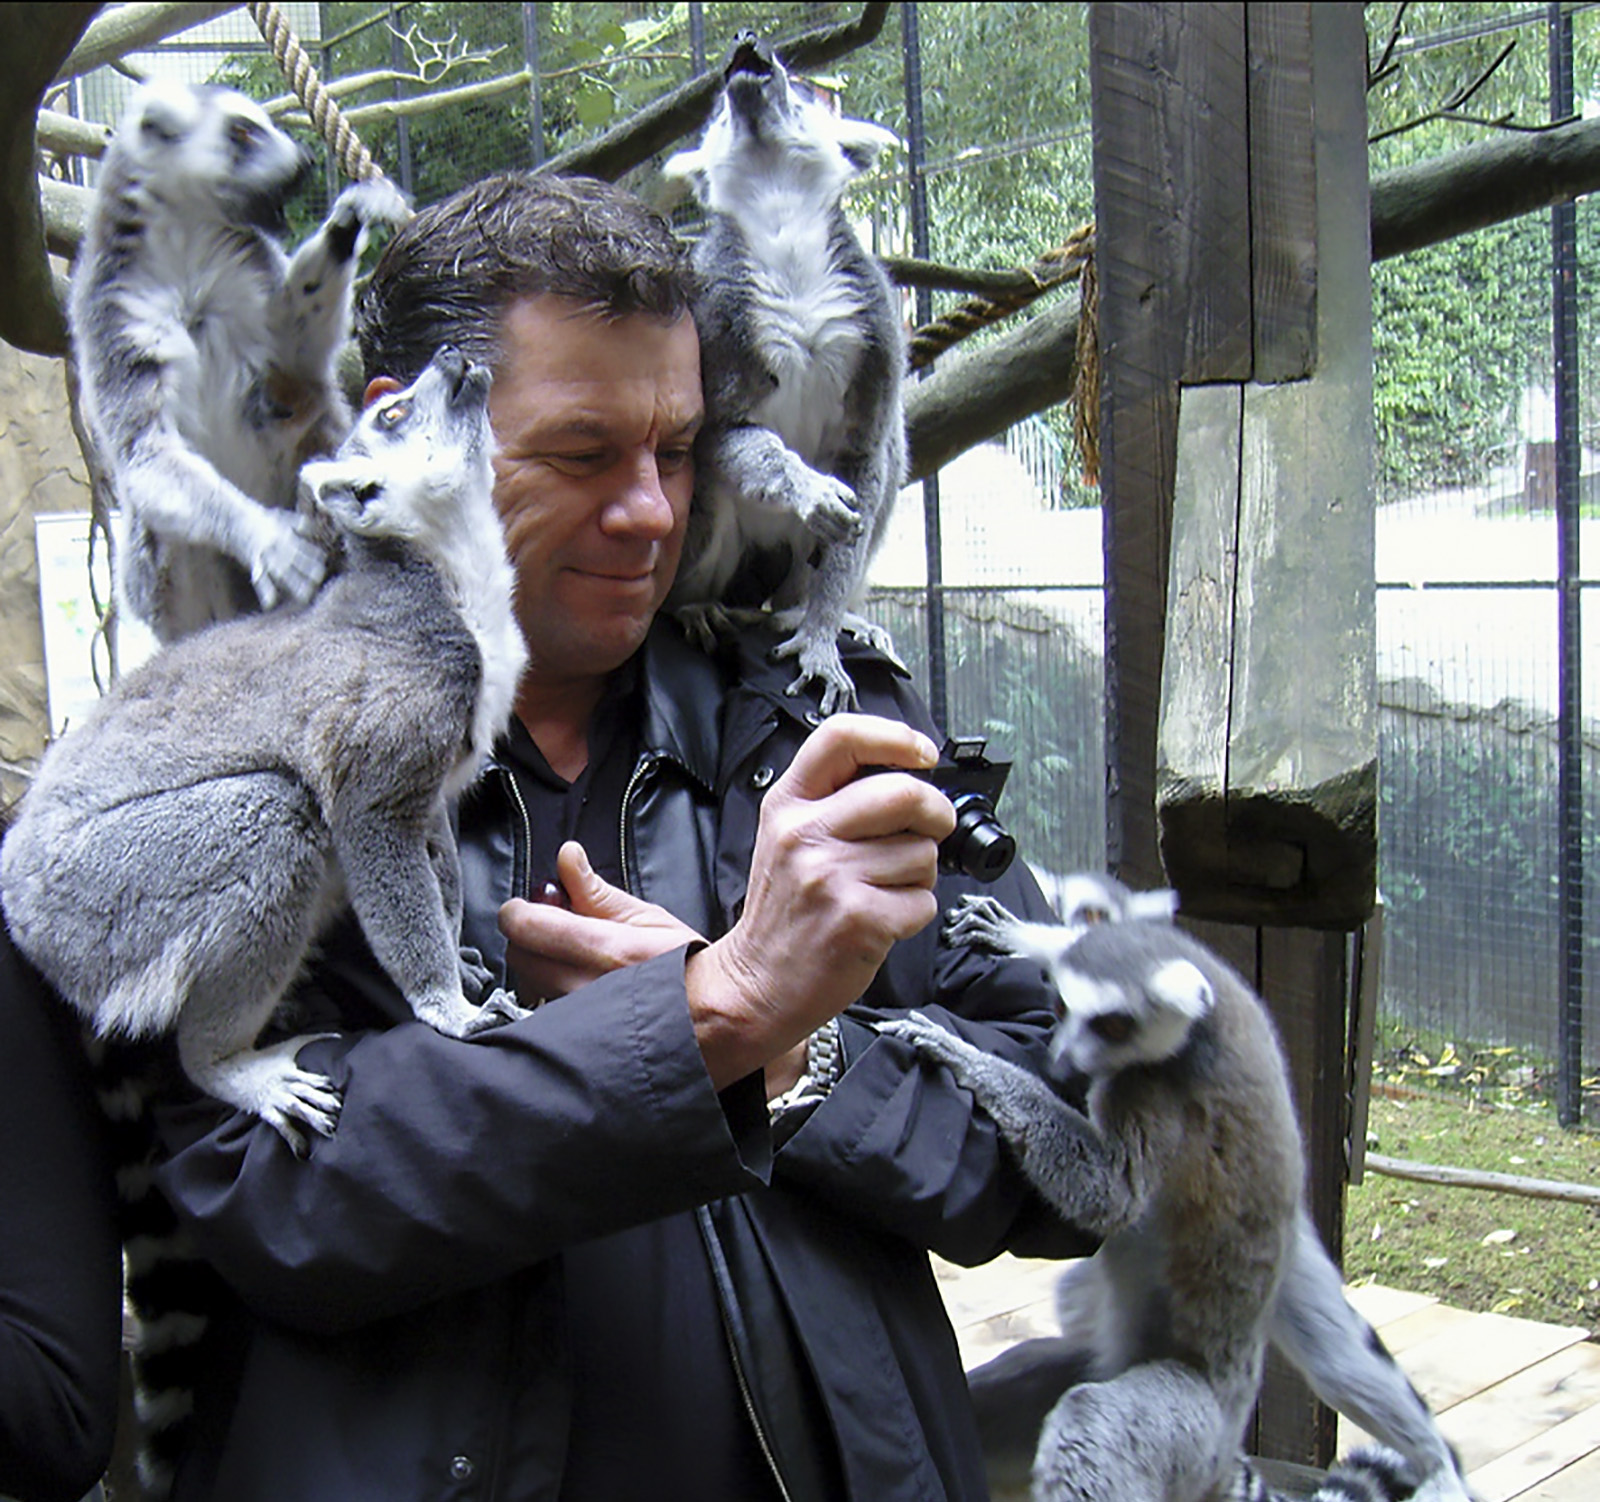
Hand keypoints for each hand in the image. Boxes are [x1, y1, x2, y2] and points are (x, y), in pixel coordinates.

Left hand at [498, 840, 703, 998]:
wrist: (713, 1014)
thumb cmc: (687, 966)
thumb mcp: (646, 917)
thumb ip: (597, 891)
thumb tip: (568, 858)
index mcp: (602, 949)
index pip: (524, 925)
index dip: (520, 910)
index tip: (529, 906)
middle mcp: (582, 987)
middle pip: (518, 956)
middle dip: (529, 937)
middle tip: (556, 928)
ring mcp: (578, 1017)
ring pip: (529, 985)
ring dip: (540, 967)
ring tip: (573, 959)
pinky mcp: (579, 1038)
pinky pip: (548, 1009)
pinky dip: (554, 994)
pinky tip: (581, 986)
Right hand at [686, 714, 955, 1089]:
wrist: (757, 983)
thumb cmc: (785, 910)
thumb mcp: (788, 836)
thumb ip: (834, 800)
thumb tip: (910, 774)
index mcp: (788, 803)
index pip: (842, 736)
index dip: (895, 737)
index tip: (923, 755)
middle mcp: (804, 834)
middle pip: (903, 792)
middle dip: (935, 812)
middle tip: (931, 828)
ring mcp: (829, 876)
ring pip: (921, 852)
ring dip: (920, 874)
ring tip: (884, 890)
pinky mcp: (857, 918)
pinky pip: (923, 901)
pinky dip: (915, 913)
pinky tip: (882, 921)